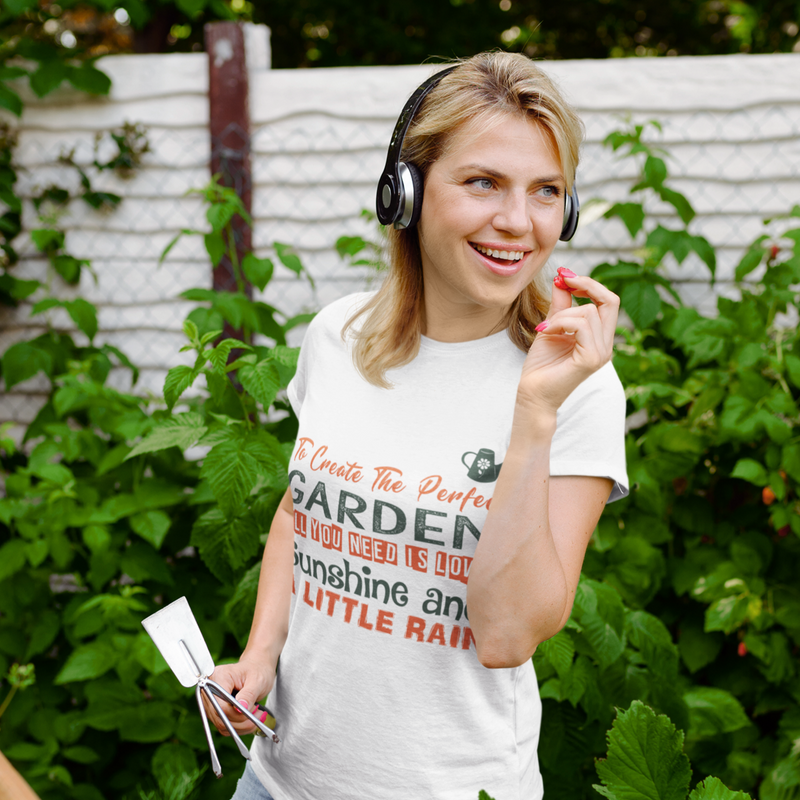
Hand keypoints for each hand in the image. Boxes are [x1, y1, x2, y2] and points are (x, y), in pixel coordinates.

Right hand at [202, 654, 275, 736]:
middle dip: (241, 721)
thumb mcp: (257, 680)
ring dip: (241, 725)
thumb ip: (248, 694)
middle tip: (258, 715)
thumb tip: (240, 708)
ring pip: (221, 724)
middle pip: (219, 716)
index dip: (236, 713)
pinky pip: (224, 725)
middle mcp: (209, 689)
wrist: (257, 668)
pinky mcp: (215, 709)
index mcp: (218, 677)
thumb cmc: (257, 670)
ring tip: (256, 715)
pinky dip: (239, 727)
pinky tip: (250, 719)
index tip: (253, 711)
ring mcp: (210, 700)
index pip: (220, 704)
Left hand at [516, 267, 619, 420]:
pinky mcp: (591, 360)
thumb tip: (563, 276)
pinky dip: (560, 323)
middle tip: (562, 280)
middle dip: (586, 285)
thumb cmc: (541, 365)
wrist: (532, 394)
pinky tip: (546, 332)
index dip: (589, 284)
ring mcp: (601, 353)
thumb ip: (560, 303)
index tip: (564, 275)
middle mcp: (606, 346)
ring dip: (562, 313)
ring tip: (546, 327)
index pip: (608, 301)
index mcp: (600, 338)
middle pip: (610, 301)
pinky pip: (581, 326)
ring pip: (590, 312)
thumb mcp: (551, 325)